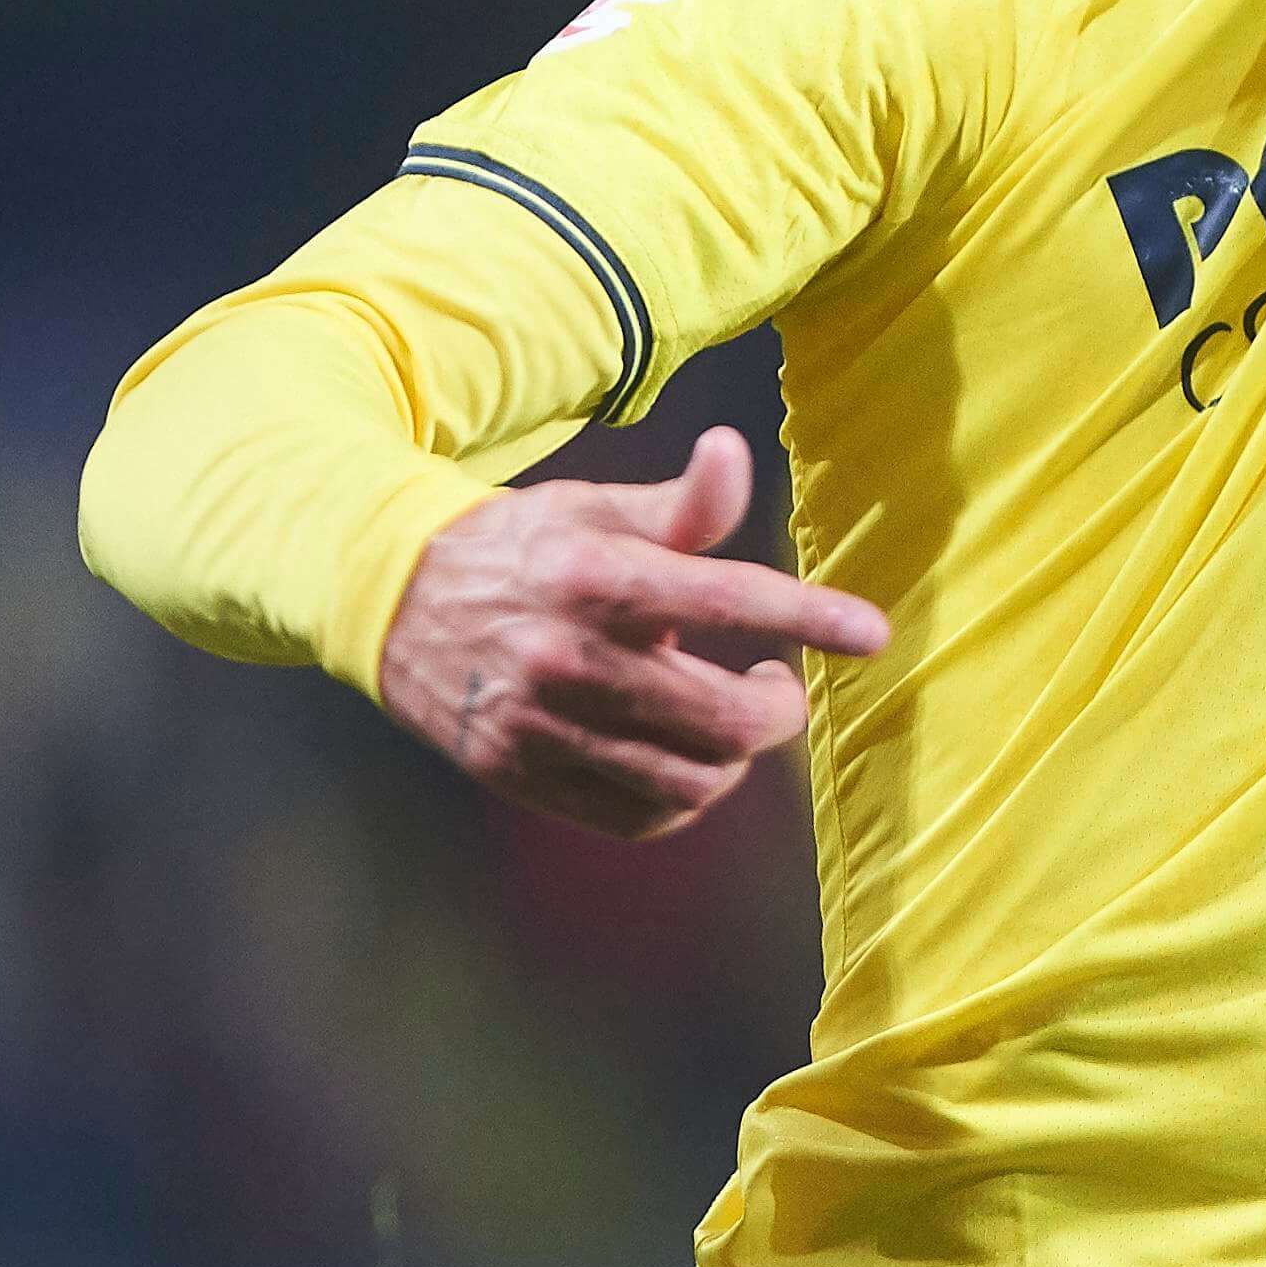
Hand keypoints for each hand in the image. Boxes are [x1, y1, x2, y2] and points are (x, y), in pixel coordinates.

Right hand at [373, 427, 889, 837]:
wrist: (393, 597)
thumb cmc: (522, 546)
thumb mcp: (597, 508)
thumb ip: (681, 505)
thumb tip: (735, 451)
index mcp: (596, 578)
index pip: (728, 599)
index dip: (810, 618)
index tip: (871, 635)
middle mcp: (569, 657)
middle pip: (723, 718)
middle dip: (776, 707)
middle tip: (778, 682)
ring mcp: (541, 725)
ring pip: (688, 781)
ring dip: (733, 758)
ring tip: (729, 720)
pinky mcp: (521, 773)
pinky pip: (636, 815)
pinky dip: (682, 798)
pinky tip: (684, 758)